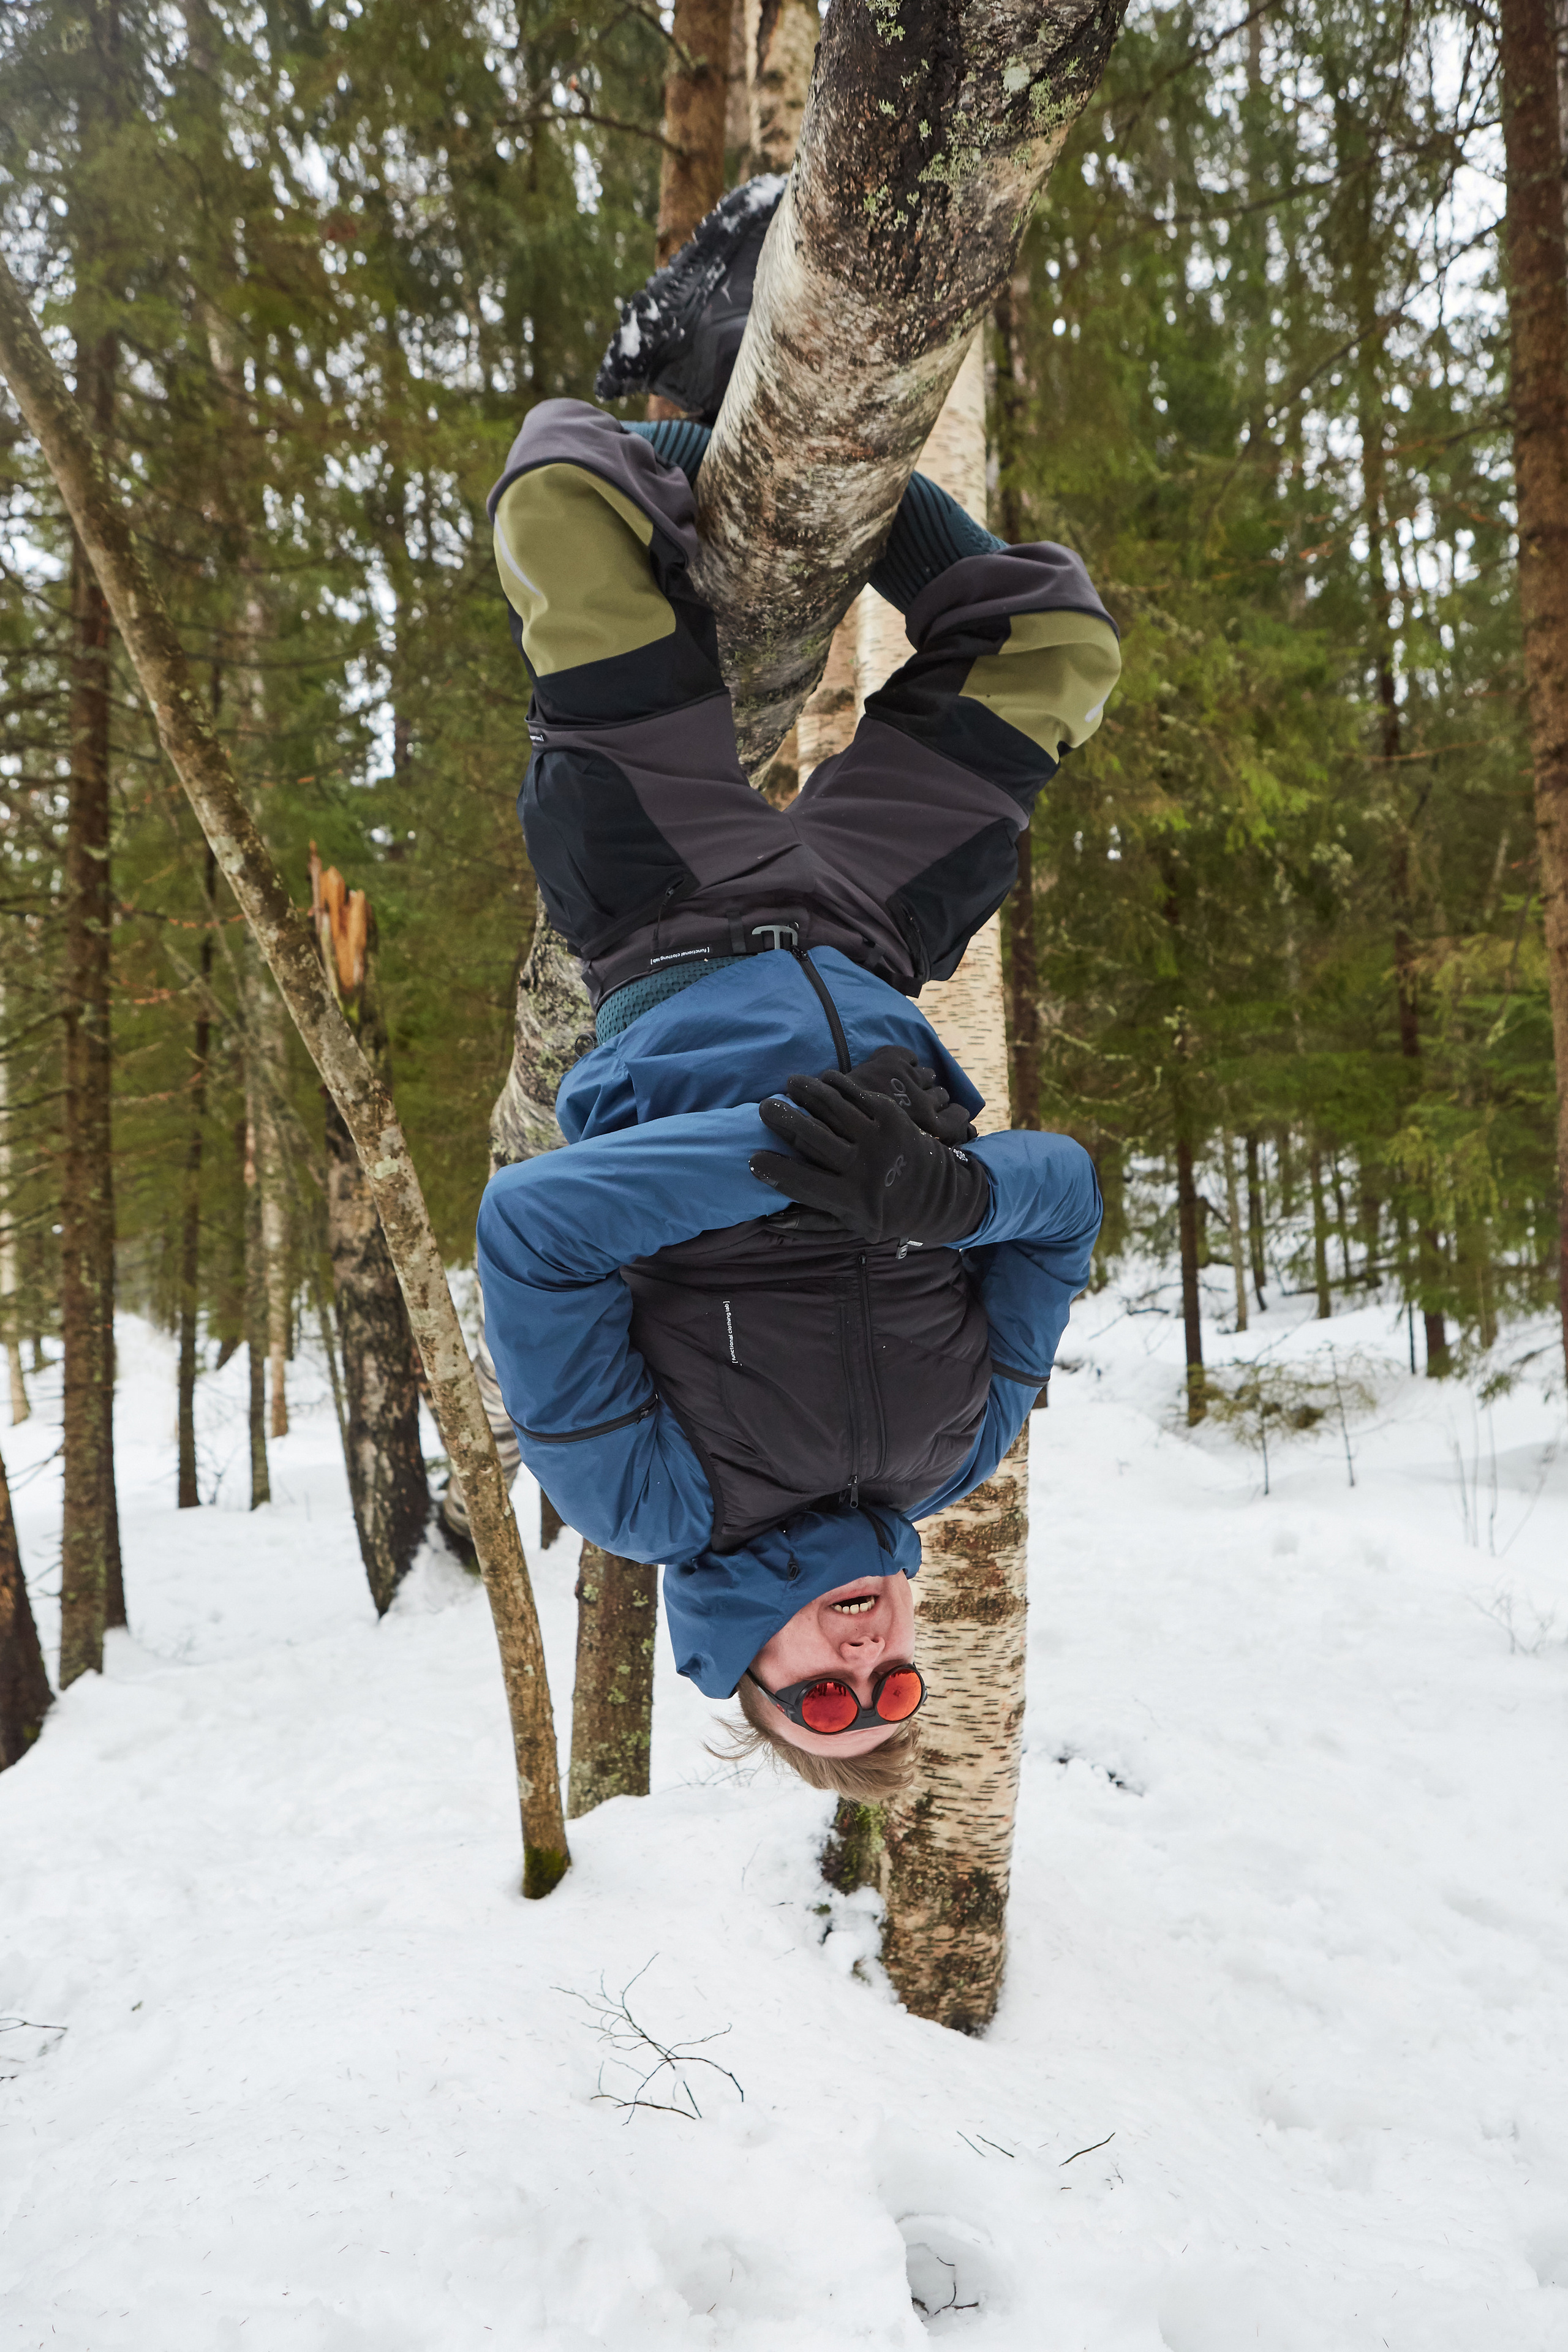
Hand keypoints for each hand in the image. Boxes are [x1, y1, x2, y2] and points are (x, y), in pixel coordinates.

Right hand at [750, 1071, 989, 1247]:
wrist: (941, 1196)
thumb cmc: (887, 1213)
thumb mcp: (855, 1227)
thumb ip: (814, 1224)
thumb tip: (771, 1219)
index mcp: (852, 1200)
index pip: (802, 1182)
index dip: (773, 1169)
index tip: (752, 1159)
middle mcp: (865, 1167)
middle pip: (814, 1137)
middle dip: (784, 1119)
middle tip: (765, 1108)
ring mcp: (881, 1139)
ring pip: (834, 1108)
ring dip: (808, 1092)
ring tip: (789, 1085)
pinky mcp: (894, 1117)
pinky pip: (858, 1094)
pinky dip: (836, 1084)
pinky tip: (821, 1079)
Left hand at [841, 1045, 975, 1144]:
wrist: (825, 1115)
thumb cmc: (856, 1142)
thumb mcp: (894, 1155)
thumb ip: (917, 1146)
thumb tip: (937, 1146)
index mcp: (927, 1127)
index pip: (960, 1119)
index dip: (958, 1117)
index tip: (955, 1117)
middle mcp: (923, 1102)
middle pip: (943, 1095)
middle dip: (934, 1100)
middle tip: (920, 1105)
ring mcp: (907, 1079)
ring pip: (928, 1075)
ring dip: (919, 1081)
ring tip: (906, 1087)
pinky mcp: (892, 1060)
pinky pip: (911, 1057)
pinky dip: (906, 1062)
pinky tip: (895, 1071)